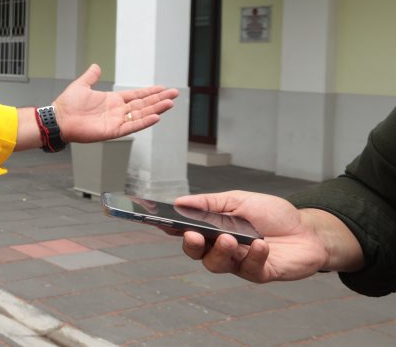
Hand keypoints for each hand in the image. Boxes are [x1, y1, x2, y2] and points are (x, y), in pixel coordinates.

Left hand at [53, 64, 178, 142]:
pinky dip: (144, 122)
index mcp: (112, 100)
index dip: (149, 92)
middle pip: (143, 104)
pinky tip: (156, 117)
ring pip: (141, 114)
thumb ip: (91, 77)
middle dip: (159, 99)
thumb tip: (96, 66)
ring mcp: (116, 121)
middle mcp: (117, 111)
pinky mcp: (113, 131)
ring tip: (170, 103)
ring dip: (156, 109)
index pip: (136, 95)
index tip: (163, 88)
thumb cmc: (67, 104)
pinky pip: (132, 126)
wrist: (59, 119)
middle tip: (174, 94)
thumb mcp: (81, 85)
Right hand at [174, 191, 350, 283]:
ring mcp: (239, 262)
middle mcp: (222, 248)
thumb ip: (210, 203)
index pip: (187, 230)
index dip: (172, 228)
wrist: (309, 231)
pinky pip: (249, 269)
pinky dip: (254, 256)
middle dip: (191, 245)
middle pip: (196, 252)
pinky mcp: (259, 273)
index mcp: (213, 229)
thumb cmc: (274, 215)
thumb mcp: (240, 200)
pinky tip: (261, 244)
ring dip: (220, 252)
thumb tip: (180, 201)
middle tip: (193, 235)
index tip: (163, 223)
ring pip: (216, 264)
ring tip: (229, 239)